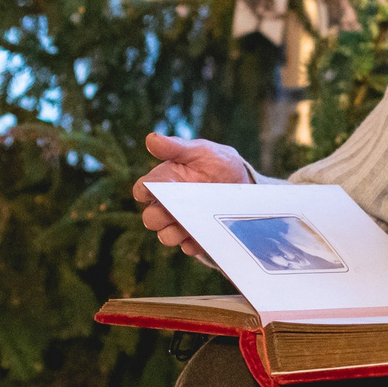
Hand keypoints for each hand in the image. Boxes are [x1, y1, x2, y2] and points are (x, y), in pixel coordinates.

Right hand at [131, 132, 253, 264]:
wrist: (246, 184)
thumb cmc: (218, 163)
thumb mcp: (201, 151)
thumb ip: (176, 147)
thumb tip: (150, 139)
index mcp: (164, 182)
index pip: (141, 191)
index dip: (144, 192)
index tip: (156, 189)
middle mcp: (168, 204)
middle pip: (150, 218)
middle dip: (158, 216)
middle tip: (174, 209)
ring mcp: (181, 222)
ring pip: (165, 236)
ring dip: (173, 233)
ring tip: (189, 224)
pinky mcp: (196, 237)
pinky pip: (188, 247)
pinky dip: (194, 243)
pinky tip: (203, 233)